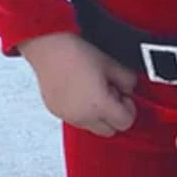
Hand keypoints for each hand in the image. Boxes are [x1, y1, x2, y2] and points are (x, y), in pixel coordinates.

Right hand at [18, 33, 137, 136]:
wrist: (47, 46)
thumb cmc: (75, 52)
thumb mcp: (111, 63)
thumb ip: (127, 80)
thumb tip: (128, 88)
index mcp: (98, 106)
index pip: (125, 122)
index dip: (129, 108)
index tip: (124, 94)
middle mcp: (82, 117)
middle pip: (109, 130)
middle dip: (114, 114)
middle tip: (111, 92)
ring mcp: (67, 116)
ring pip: (92, 127)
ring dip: (98, 114)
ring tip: (94, 90)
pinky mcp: (56, 111)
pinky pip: (76, 119)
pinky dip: (83, 111)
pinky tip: (80, 91)